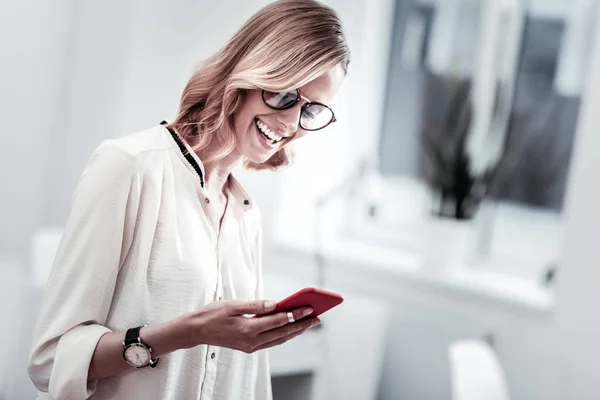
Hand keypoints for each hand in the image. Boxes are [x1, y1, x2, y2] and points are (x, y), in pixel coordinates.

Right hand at [178, 300, 320, 352]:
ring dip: (295, 331)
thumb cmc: (212, 314)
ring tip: (309, 323)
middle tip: (317, 317)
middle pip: (283, 333)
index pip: (278, 321)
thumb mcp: (232, 305)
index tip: (309, 308)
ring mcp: (250, 347)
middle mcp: (251, 341)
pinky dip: (283, 335)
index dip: (296, 314)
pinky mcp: (248, 348)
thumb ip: (255, 305)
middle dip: (301, 325)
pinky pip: (271, 342)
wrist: (196, 330)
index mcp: (248, 329)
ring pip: (279, 340)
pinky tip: (291, 328)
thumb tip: (275, 304)